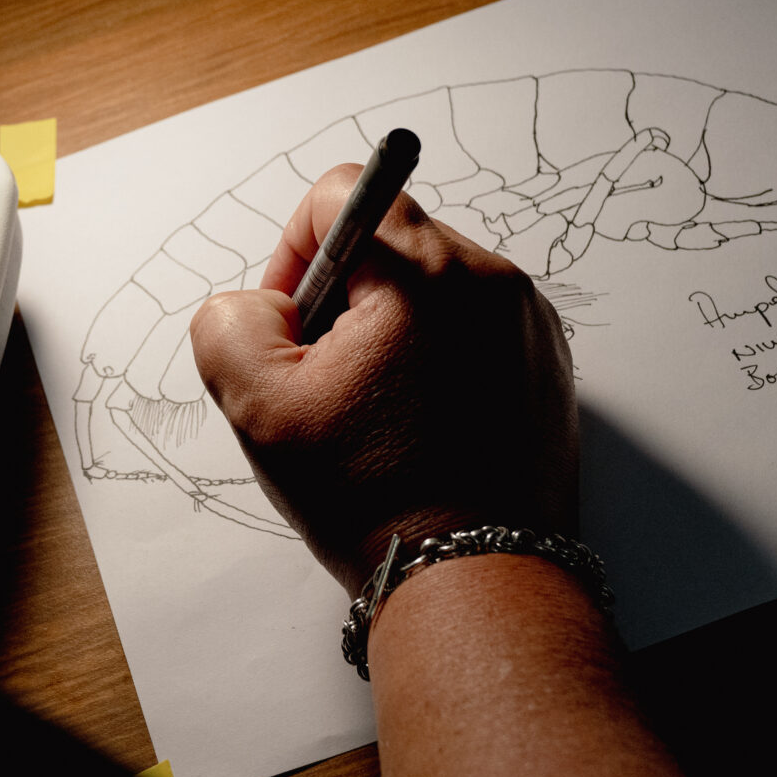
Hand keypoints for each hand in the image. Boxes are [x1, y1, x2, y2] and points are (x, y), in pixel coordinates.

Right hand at [187, 163, 578, 592]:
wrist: (474, 582)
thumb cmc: (375, 498)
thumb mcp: (258, 407)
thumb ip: (230, 321)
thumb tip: (264, 304)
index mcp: (425, 273)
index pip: (340, 194)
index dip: (293, 252)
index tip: (295, 326)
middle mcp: (491, 281)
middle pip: (388, 243)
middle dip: (343, 301)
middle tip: (331, 387)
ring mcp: (528, 324)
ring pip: (429, 289)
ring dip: (389, 333)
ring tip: (379, 416)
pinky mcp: (546, 364)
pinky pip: (472, 329)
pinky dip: (436, 362)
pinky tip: (421, 428)